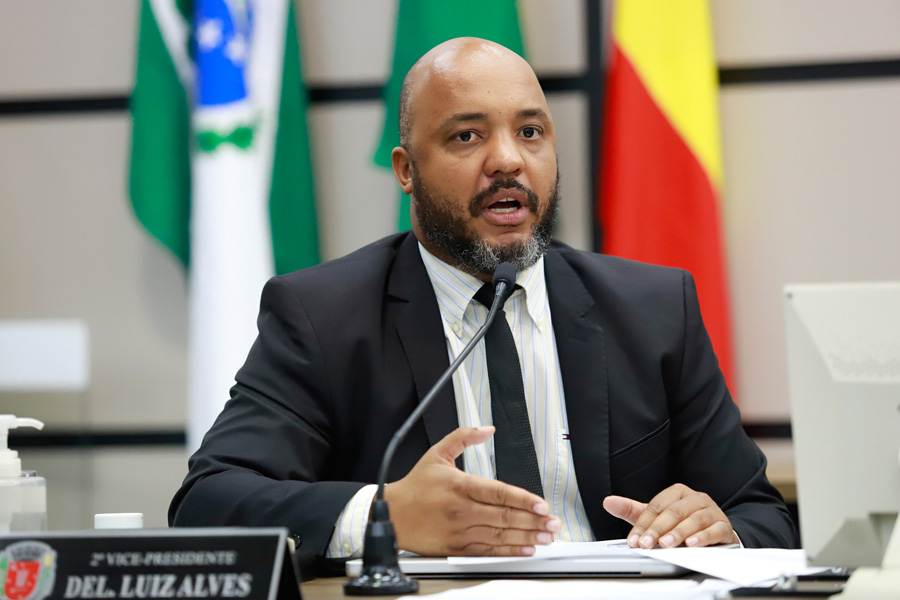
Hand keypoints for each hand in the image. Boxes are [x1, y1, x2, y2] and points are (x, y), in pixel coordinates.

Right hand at [384, 426, 560, 556]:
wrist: (392, 514)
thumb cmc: (415, 486)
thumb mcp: (437, 453)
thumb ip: (463, 436)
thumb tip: (487, 428)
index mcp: (460, 485)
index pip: (498, 492)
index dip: (523, 500)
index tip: (542, 505)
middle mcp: (462, 509)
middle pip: (504, 516)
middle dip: (533, 521)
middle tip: (553, 524)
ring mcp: (460, 530)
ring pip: (499, 535)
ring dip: (525, 537)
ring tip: (545, 538)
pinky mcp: (456, 546)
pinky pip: (487, 550)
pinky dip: (508, 551)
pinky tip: (524, 550)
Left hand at [603, 483, 737, 548]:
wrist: (714, 531)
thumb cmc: (682, 523)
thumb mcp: (656, 517)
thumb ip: (632, 510)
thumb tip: (608, 502)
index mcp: (677, 493)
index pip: (657, 506)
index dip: (644, 523)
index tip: (634, 540)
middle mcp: (695, 498)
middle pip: (674, 511)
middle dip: (658, 529)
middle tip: (647, 544)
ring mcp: (711, 510)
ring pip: (694, 519)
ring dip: (679, 532)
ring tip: (667, 544)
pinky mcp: (724, 526)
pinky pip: (714, 529)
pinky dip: (703, 537)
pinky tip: (692, 544)